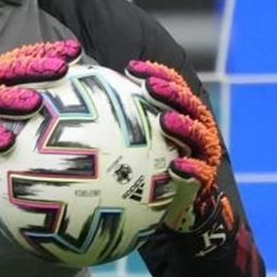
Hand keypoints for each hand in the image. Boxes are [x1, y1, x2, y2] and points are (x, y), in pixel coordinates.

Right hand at [0, 39, 82, 198]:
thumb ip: (21, 106)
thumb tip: (67, 109)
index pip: (22, 58)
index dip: (47, 52)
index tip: (76, 51)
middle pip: (9, 70)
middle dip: (36, 67)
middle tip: (62, 68)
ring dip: (13, 99)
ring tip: (37, 104)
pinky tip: (7, 142)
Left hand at [125, 60, 235, 237]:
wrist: (174, 208)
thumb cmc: (145, 170)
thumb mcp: (131, 145)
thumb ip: (114, 123)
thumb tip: (71, 100)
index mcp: (180, 114)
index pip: (171, 86)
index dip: (155, 73)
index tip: (131, 69)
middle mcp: (196, 130)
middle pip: (188, 105)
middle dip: (170, 93)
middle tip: (149, 87)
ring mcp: (203, 155)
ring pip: (199, 135)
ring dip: (183, 126)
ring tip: (165, 121)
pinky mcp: (205, 182)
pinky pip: (201, 174)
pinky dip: (191, 170)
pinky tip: (176, 168)